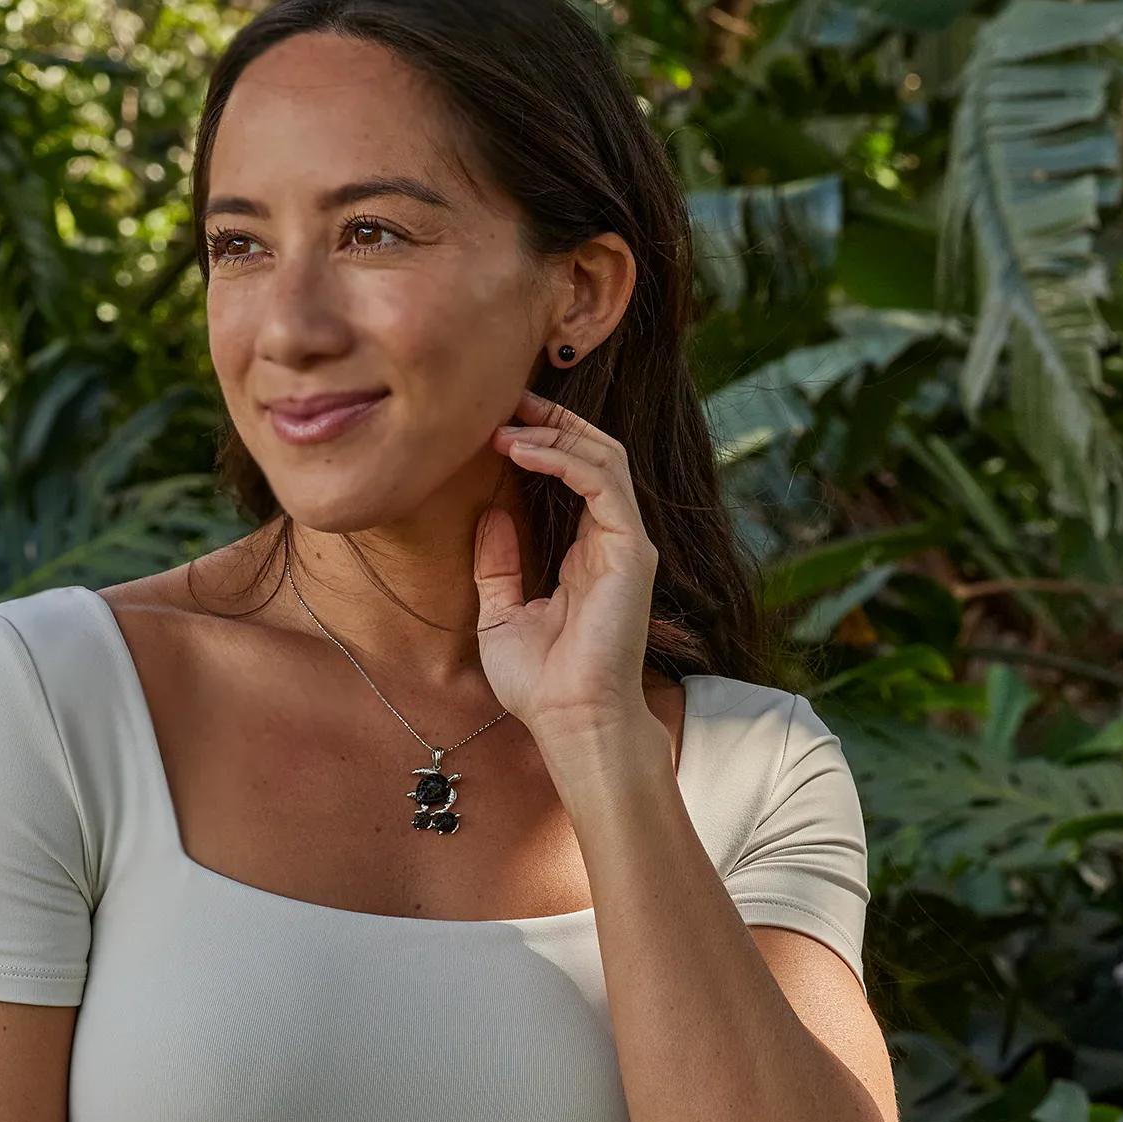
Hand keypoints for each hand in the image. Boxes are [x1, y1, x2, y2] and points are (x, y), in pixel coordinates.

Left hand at [475, 390, 662, 760]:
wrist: (569, 720)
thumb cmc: (540, 682)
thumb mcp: (501, 613)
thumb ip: (498, 563)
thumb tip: (492, 513)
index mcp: (586, 555)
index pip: (576, 476)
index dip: (543, 441)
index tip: (498, 424)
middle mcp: (611, 542)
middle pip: (595, 454)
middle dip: (553, 420)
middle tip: (506, 401)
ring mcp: (625, 543)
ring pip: (605, 457)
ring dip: (555, 432)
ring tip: (507, 424)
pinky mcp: (630, 550)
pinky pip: (601, 482)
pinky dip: (563, 458)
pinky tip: (523, 451)